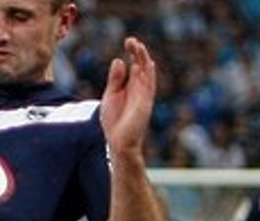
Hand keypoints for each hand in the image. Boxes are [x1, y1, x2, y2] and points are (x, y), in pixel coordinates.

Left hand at [100, 37, 157, 158]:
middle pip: (141, 66)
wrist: (119, 142)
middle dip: (137, 53)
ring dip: (143, 60)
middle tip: (131, 40)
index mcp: (130, 86)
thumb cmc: (114, 121)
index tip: (128, 41)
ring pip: (146, 73)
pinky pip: (149, 86)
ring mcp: (143, 95)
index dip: (132, 53)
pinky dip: (148, 75)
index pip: (133, 65)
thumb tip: (118, 60)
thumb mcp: (111, 95)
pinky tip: (146, 64)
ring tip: (138, 47)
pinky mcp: (145, 103)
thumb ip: (115, 79)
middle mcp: (139, 88)